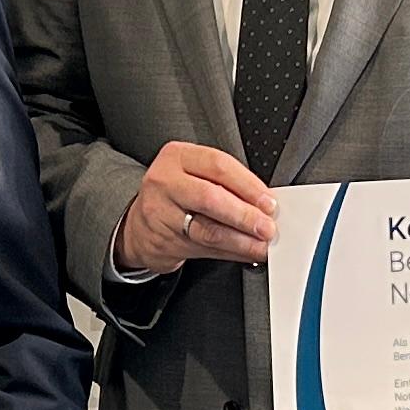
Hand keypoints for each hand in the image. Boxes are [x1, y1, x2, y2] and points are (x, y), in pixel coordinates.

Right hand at [112, 140, 274, 274]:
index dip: (248, 185)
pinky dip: (231, 251)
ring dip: (241, 239)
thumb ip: (226, 183)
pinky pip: (205, 248)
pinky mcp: (165, 240)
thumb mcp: (194, 174)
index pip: (218, 165)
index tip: (269, 202)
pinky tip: (246, 252)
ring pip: (208, 229)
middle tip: (267, 226)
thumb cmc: (176, 194)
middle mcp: (165, 182)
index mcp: (177, 157)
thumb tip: (265, 203)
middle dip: (244, 215)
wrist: (140, 224)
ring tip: (261, 244)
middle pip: (210, 197)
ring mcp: (161, 213)